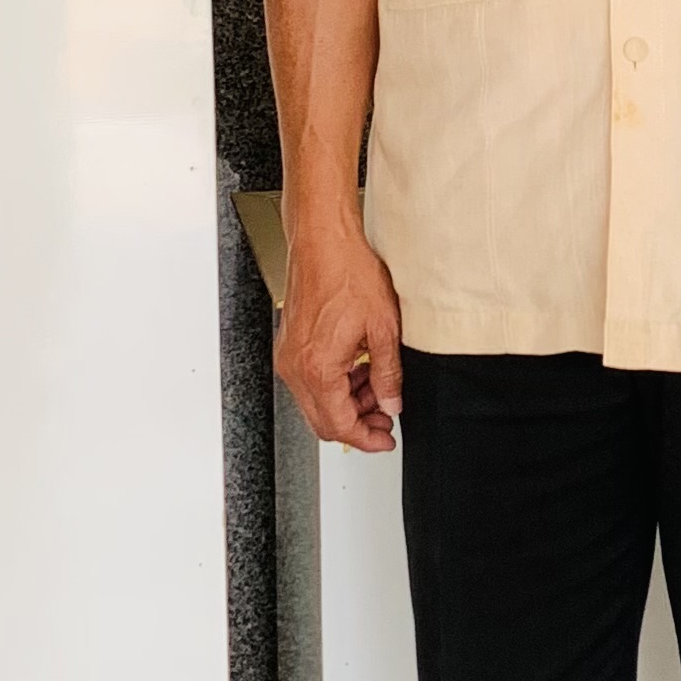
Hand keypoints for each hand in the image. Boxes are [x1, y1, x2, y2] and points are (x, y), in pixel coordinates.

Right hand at [277, 215, 403, 453]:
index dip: (367, 439)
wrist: (323, 241)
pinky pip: (309, 381)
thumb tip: (391, 402)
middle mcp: (296, 367)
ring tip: (376, 390)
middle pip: (323, 421)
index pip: (340, 425)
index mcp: (318, 369)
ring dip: (346, 405)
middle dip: (357, 425)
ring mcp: (289, 356)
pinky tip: (358, 371)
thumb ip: (388, 374)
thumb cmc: (347, 272)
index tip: (385, 439)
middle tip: (385, 419)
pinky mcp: (290, 344)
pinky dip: (333, 386)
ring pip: (315, 402)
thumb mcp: (384, 328)